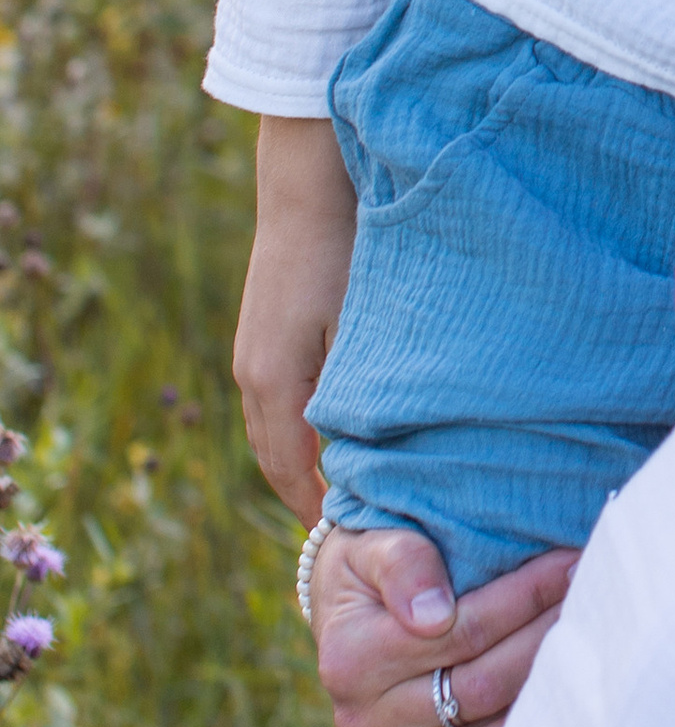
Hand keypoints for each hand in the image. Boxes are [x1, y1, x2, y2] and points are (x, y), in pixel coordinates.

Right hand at [233, 117, 358, 522]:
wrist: (307, 184)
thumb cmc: (346, 249)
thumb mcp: (364, 326)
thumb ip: (362, 392)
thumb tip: (371, 455)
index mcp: (275, 381)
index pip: (289, 470)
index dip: (313, 509)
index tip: (343, 543)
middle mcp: (254, 375)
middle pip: (274, 459)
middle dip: (303, 498)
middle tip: (343, 533)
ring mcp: (252, 354)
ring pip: (270, 432)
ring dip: (297, 466)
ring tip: (337, 498)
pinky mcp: (262, 335)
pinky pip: (273, 404)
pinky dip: (295, 432)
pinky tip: (327, 437)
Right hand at [310, 525, 579, 726]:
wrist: (347, 609)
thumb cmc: (375, 565)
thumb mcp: (374, 546)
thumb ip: (403, 565)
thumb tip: (432, 615)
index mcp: (355, 654)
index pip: (463, 630)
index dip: (527, 597)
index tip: (577, 566)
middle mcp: (363, 717)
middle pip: (479, 690)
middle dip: (547, 647)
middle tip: (601, 610)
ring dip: (532, 725)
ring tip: (587, 680)